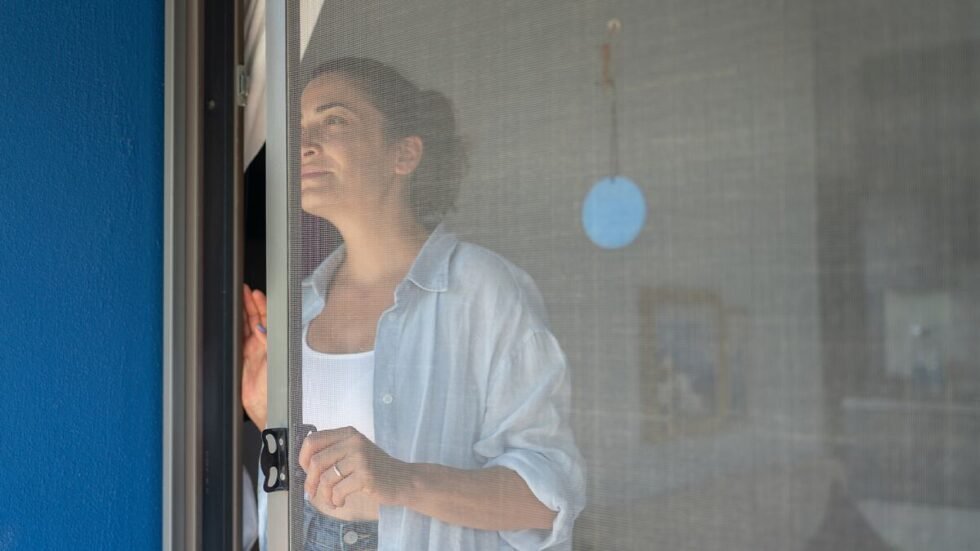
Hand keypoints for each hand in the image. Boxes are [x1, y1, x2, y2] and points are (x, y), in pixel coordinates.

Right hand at [242, 284, 267, 428]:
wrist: (266, 408)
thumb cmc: (277, 389)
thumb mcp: (275, 362)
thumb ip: (268, 343)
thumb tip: (261, 328)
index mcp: (275, 343)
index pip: (269, 319)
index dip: (262, 305)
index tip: (255, 294)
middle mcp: (265, 346)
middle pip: (256, 319)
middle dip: (250, 304)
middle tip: (243, 291)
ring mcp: (253, 352)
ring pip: (246, 327)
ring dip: (242, 313)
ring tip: (238, 299)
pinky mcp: (243, 360)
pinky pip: (238, 339)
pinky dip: (234, 328)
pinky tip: (232, 319)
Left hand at [298, 427, 411, 511]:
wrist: (402, 480)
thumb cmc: (374, 468)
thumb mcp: (353, 452)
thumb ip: (332, 453)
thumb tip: (304, 466)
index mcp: (347, 434)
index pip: (313, 440)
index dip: (303, 458)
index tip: (306, 471)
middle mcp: (353, 442)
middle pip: (316, 462)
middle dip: (310, 482)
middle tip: (313, 492)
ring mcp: (360, 458)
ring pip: (326, 478)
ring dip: (324, 495)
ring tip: (331, 500)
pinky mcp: (365, 475)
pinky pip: (338, 490)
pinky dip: (336, 500)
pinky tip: (340, 501)